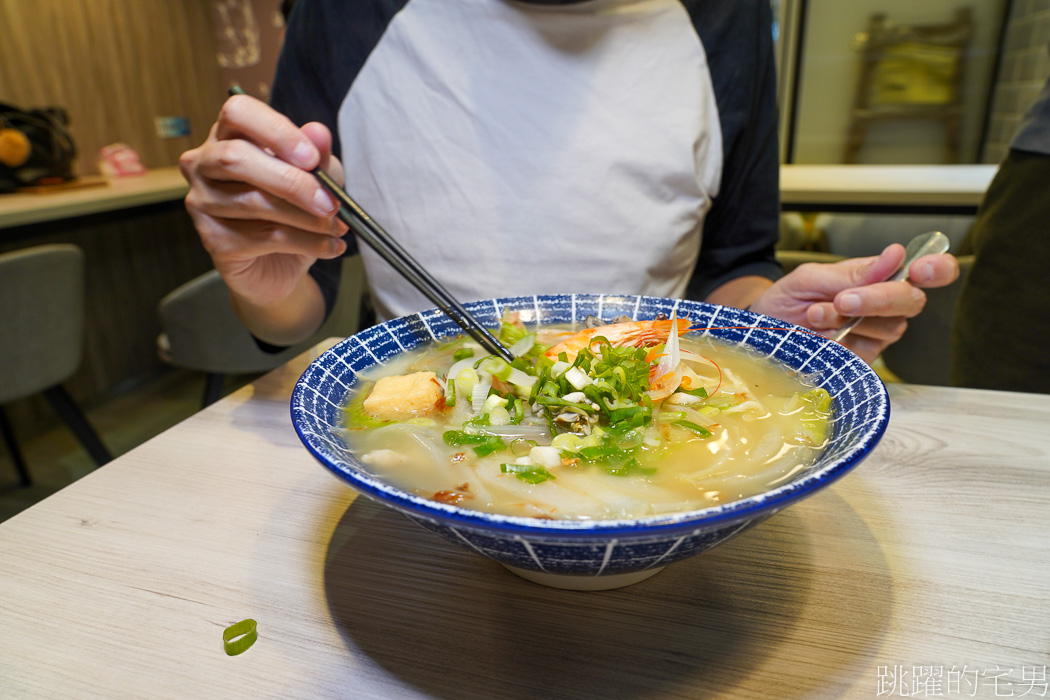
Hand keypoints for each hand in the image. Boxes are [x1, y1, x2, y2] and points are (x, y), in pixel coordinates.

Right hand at [179, 94, 347, 308]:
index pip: (238, 112)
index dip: (276, 131)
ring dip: (306, 218)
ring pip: (253, 202)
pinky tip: (329, 246)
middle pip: (236, 158)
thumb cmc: (296, 207)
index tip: (311, 158)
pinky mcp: (213, 240)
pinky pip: (262, 237)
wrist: (285, 262)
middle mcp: (205, 163)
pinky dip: (306, 243)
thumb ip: (319, 155)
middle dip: (291, 182)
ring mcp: (202, 202)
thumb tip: (318, 131)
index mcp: (229, 134)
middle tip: (330, 202)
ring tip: (337, 227)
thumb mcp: (318, 176)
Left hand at [749, 245, 959, 362]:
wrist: (760, 333)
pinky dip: (841, 341)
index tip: (919, 269)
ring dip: (849, 319)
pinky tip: (820, 335)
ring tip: (814, 314)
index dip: (936, 269)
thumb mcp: (811, 277)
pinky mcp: (862, 360)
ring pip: (889, 327)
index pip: (927, 270)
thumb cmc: (786, 301)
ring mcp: (875, 334)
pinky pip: (867, 351)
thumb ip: (854, 271)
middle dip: (881, 298)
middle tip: (844, 299)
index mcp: (878, 277)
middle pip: (912, 301)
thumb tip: (896, 255)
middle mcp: (884, 306)